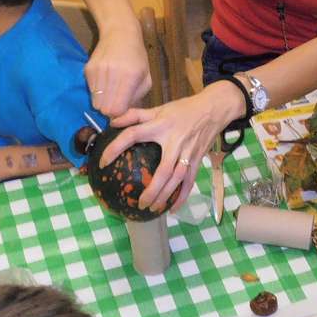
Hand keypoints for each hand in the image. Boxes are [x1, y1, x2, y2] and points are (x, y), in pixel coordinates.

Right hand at [86, 22, 151, 117]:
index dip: (118, 114)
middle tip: (116, 102)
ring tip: (111, 91)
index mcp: (129, 77)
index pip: (116, 109)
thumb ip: (136, 99)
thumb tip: (123, 116)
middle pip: (103, 108)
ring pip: (95, 102)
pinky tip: (105, 81)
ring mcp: (98, 71)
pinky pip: (90, 91)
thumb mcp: (145, 78)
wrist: (120, 33)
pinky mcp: (88, 69)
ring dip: (103, 101)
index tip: (122, 110)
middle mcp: (112, 74)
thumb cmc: (136, 57)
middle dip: (110, 110)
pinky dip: (97, 91)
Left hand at [103, 84, 235, 211]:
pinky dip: (182, 196)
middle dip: (152, 189)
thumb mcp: (159, 108)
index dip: (116, 147)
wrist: (214, 109)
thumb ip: (135, 115)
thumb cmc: (183, 109)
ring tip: (153, 209)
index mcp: (160, 125)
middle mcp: (174, 141)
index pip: (133, 135)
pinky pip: (190, 181)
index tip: (103, 162)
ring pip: (177, 179)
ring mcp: (188, 153)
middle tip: (139, 203)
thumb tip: (112, 121)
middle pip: (163, 170)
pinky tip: (172, 208)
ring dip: (166, 195)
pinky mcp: (197, 160)